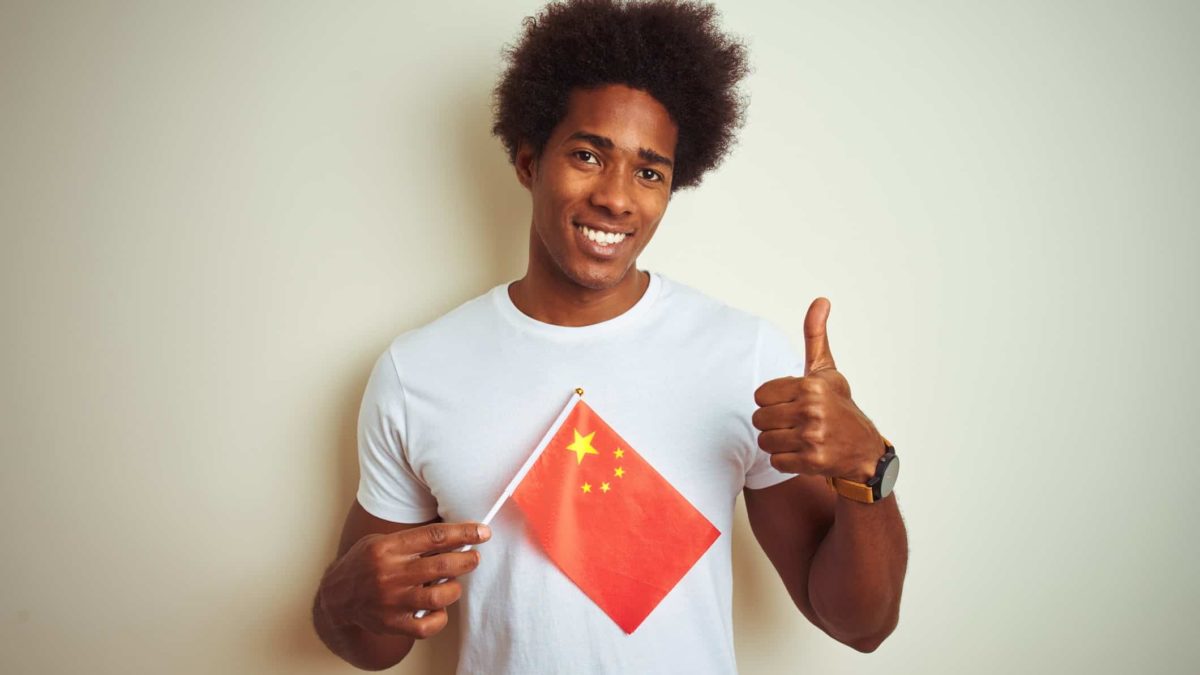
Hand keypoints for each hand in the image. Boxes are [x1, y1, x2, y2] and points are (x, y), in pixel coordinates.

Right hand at [317, 522, 490, 638]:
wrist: (336, 597)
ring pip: (439, 597)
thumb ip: (413, 541)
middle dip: (466, 559)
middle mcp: (389, 574)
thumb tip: (455, 538)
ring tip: (453, 584)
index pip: (434, 536)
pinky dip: (440, 618)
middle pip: (441, 565)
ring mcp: (391, 601)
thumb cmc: (365, 565)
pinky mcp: (393, 624)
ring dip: (454, 589)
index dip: (463, 532)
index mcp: (387, 548)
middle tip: (474, 557)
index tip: (482, 532)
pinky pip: (427, 626)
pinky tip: (438, 609)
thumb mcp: (382, 542)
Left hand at [752, 298, 884, 481]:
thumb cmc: (840, 407)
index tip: (792, 403)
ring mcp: (812, 437)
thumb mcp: (827, 371)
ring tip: (799, 438)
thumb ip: (815, 337)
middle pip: (759, 419)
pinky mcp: (812, 461)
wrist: (865, 450)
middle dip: (773, 423)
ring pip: (765, 441)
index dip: (773, 401)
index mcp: (811, 385)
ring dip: (778, 443)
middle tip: (795, 423)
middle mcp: (812, 410)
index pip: (760, 395)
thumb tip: (821, 301)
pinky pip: (776, 461)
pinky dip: (786, 460)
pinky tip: (804, 453)